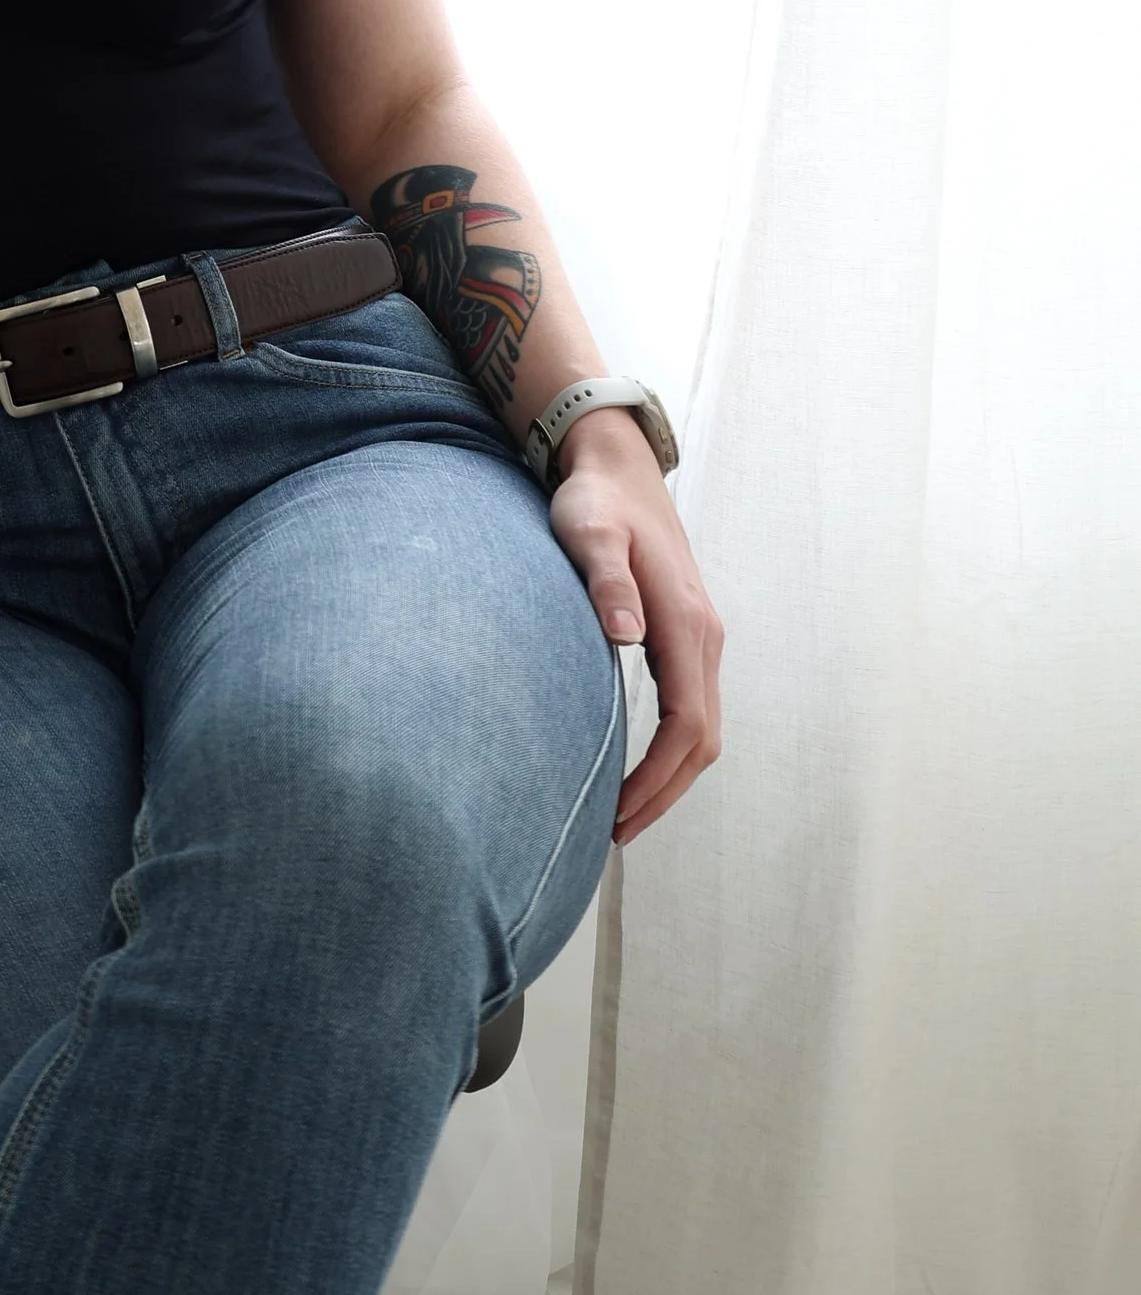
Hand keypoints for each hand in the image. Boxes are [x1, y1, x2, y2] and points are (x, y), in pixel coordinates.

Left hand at [546, 408, 723, 843]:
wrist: (615, 463)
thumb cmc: (594, 500)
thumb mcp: (588, 532)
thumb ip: (605, 581)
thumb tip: (625, 635)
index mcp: (687, 624)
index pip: (687, 725)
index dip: (657, 779)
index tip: (620, 815)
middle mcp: (706, 637)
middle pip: (703, 739)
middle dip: (666, 793)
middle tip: (615, 831)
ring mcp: (701, 637)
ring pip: (702, 729)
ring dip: (671, 776)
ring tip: (623, 813)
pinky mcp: (687, 634)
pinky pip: (692, 708)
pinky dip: (672, 749)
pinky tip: (636, 765)